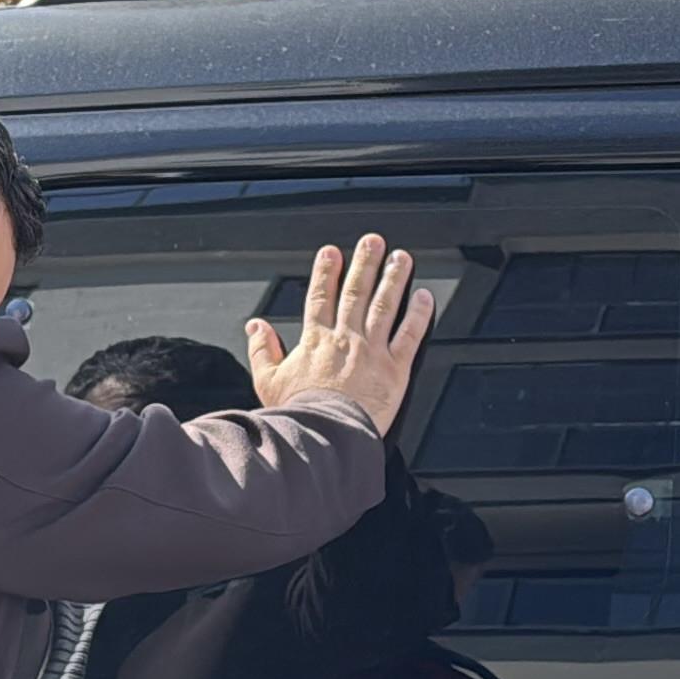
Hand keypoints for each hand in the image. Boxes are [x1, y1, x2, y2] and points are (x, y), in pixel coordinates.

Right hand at [246, 234, 434, 433]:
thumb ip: (262, 350)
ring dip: (393, 278)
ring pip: (385, 306)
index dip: (326, 272)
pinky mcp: (395, 369)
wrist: (325, 437)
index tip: (332, 252)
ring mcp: (372, 351)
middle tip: (373, 241)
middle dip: (365, 263)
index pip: (321, 297)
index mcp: (316, 341)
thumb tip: (255, 326)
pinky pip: (410, 335)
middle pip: (356, 292)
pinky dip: (419, 314)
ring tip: (401, 258)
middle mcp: (346, 339)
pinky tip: (424, 296)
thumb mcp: (268, 381)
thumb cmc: (298, 415)